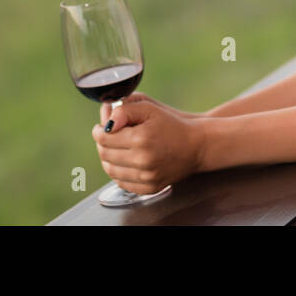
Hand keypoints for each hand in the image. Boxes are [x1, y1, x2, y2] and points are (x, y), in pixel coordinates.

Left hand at [91, 95, 207, 193]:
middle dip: (102, 144)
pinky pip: (122, 183)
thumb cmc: (172, 124)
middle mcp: (142, 160)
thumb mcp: (149, 108)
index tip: (102, 127)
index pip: (103, 138)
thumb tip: (107, 122)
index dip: (98, 131)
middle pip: (104, 155)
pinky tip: (125, 161)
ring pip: (110, 170)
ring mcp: (146, 177)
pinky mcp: (150, 188)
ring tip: (115, 148)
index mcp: (140, 138)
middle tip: (108, 136)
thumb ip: (125, 110)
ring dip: (108, 158)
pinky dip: (119, 172)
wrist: (196, 146)